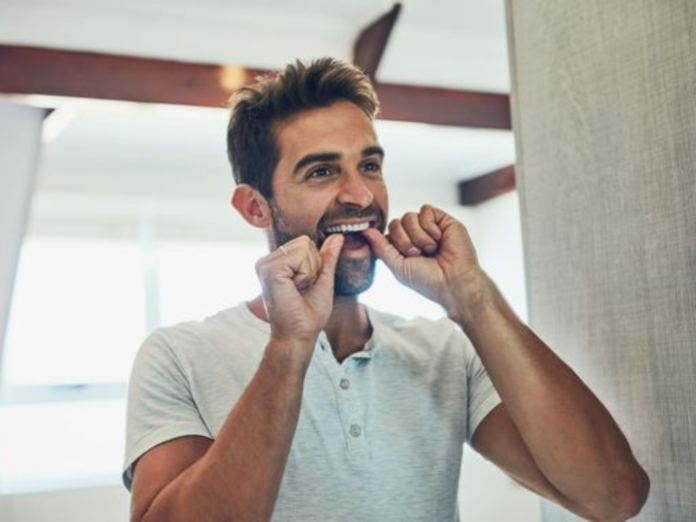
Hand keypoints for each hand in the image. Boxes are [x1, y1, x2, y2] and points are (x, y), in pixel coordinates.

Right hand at [255, 234, 344, 349]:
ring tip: (297, 289)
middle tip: (301, 288)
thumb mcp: (323, 279)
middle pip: (305, 242)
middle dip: (313, 266)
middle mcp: (267, 261)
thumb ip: (327, 257)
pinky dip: (305, 274)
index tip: (305, 286)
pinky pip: (299, 256)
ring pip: (304, 247)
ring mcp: (265, 264)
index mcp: (277, 262)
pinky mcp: (268, 270)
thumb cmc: (309, 313)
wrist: (299, 334)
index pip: (305, 242)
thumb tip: (338, 236)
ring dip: (309, 271)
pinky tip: (294, 289)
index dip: (314, 264)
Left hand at [363, 204, 484, 315]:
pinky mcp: (443, 220)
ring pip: (409, 216)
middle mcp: (415, 235)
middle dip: (404, 241)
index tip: (405, 257)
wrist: (453, 282)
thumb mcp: (398, 266)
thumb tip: (366, 231)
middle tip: (418, 254)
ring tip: (430, 249)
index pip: (387, 232)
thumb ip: (381, 248)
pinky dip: (429, 226)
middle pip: (396, 223)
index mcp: (403, 247)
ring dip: (418, 236)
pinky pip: (425, 210)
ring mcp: (429, 227)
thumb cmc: (427, 280)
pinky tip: (439, 239)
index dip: (392, 243)